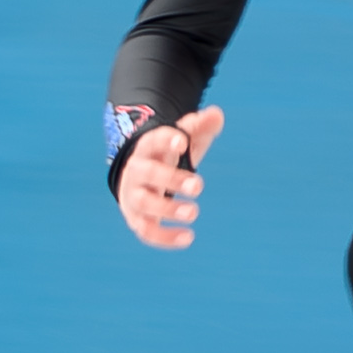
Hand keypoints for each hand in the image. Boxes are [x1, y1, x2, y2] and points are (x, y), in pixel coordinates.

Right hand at [118, 107, 224, 249]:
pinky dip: (164, 238)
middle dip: (172, 180)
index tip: (182, 142)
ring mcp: (134, 197)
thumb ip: (199, 126)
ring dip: (167, 209)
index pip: (152, 142)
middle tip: (199, 185)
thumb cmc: (166, 156)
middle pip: (148, 174)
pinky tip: (188, 238)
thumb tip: (218, 115)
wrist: (139, 179)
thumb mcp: (181, 138)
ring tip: (193, 213)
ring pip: (144, 204)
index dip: (165, 141)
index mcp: (147, 149)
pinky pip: (146, 231)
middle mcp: (136, 172)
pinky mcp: (137, 219)